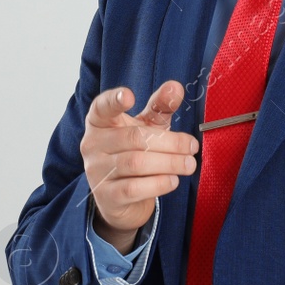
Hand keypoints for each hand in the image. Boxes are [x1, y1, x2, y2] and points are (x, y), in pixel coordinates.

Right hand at [81, 81, 197, 250]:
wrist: (121, 197)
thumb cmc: (134, 152)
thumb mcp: (146, 126)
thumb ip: (160, 106)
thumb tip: (175, 87)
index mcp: (100, 122)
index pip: (102, 107)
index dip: (114, 100)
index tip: (129, 95)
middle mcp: (93, 144)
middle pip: (134, 138)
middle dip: (170, 142)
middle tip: (191, 146)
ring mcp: (97, 171)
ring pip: (136, 163)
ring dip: (169, 163)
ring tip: (189, 164)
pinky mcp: (107, 196)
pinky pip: (135, 188)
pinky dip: (159, 184)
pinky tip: (173, 180)